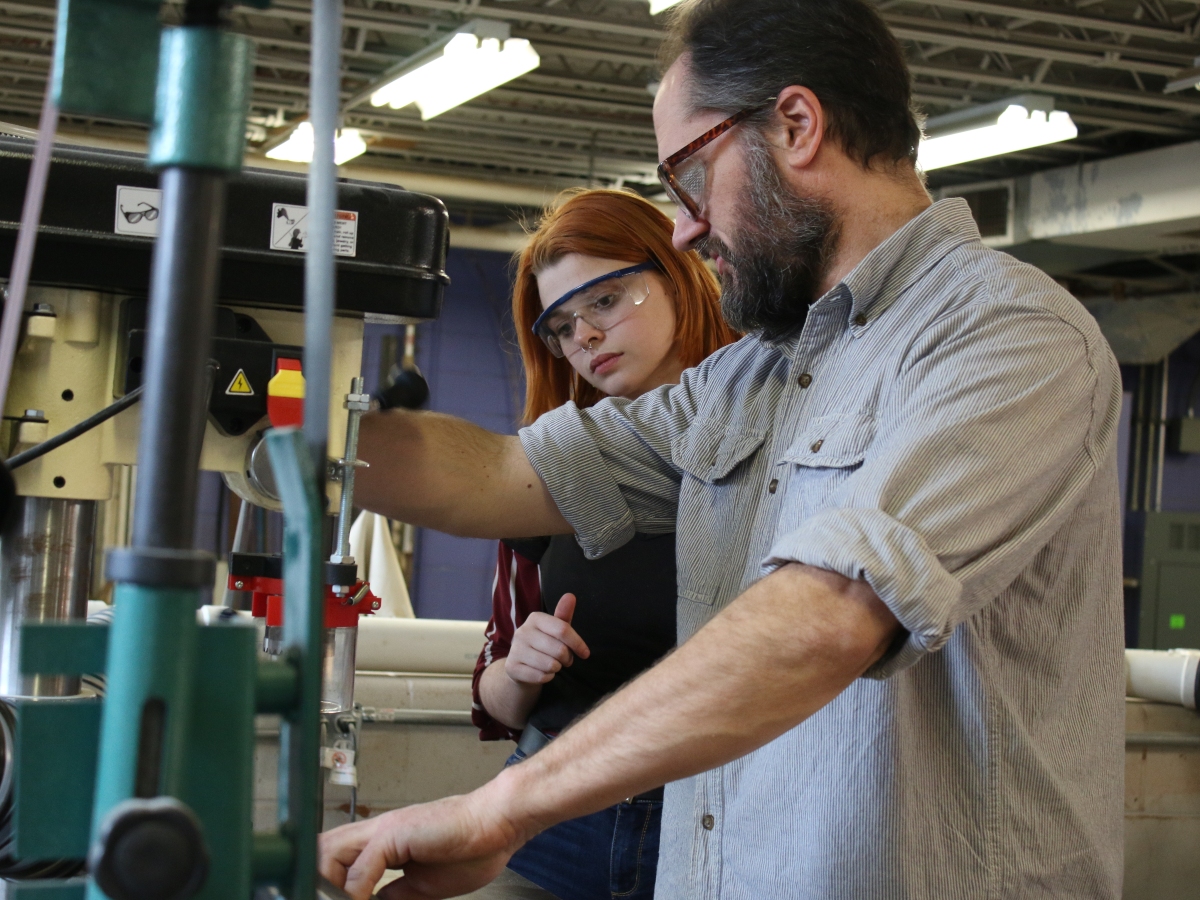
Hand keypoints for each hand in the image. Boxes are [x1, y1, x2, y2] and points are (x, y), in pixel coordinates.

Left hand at [318, 784, 527, 899]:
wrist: (497, 824)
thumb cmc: (471, 847)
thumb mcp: (421, 885)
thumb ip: (393, 892)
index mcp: (383, 844)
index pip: (335, 859)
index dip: (325, 884)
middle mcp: (378, 832)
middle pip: (322, 850)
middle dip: (317, 883)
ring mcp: (385, 830)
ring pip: (330, 850)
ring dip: (330, 883)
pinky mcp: (397, 832)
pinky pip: (365, 862)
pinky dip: (356, 887)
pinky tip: (363, 899)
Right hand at [504, 593, 589, 684]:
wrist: (520, 665)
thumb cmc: (543, 644)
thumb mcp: (554, 629)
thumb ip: (563, 614)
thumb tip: (570, 595)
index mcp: (535, 618)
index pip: (563, 629)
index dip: (578, 643)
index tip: (585, 653)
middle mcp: (522, 632)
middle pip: (559, 649)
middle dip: (567, 658)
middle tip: (565, 660)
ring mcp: (515, 650)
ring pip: (550, 665)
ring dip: (557, 668)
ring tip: (553, 665)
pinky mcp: (512, 667)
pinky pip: (541, 676)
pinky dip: (547, 677)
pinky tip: (542, 672)